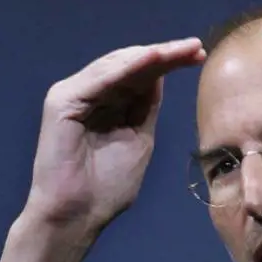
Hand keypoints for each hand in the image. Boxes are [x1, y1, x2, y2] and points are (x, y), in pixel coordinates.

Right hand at [23, 38, 205, 241]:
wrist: (77, 215)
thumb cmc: (106, 188)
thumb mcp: (138, 140)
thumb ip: (145, 109)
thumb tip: (160, 76)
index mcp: (107, 104)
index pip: (140, 76)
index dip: (169, 63)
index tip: (200, 56)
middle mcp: (89, 94)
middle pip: (131, 65)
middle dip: (165, 54)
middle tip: (195, 46)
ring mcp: (73, 95)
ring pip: (117, 66)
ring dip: (151, 55)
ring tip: (180, 49)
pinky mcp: (62, 101)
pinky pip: (100, 79)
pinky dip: (128, 68)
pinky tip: (153, 59)